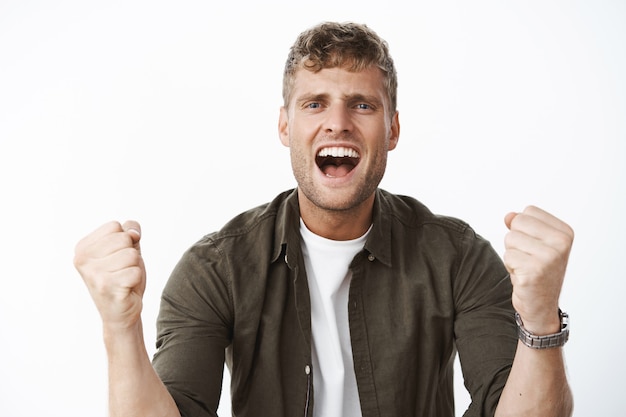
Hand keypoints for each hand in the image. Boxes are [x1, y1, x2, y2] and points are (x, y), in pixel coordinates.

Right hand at [74, 220, 145, 330]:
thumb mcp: (126, 249)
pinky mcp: (107, 287)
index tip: (116, 257)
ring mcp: (93, 273)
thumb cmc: (122, 277)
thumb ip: (129, 231)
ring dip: (134, 267)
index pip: (114, 226)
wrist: (120, 313)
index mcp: (82, 248)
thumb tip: (133, 233)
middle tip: (122, 270)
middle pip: (124, 238)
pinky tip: (126, 288)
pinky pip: (135, 271)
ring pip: (131, 255)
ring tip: (124, 279)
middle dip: (130, 254)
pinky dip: (136, 279)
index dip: (124, 240)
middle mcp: (82, 260)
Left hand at [503, 206, 573, 334]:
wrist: (540, 306)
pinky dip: (511, 267)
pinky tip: (523, 276)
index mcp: (565, 232)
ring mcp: (549, 257)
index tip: (535, 246)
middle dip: (515, 241)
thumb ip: (521, 225)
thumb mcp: (533, 243)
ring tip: (526, 267)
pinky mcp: (534, 271)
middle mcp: (561, 243)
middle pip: (517, 223)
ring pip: (510, 239)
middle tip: (528, 258)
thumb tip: (509, 216)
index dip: (523, 229)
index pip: (528, 211)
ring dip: (512, 255)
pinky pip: (508, 256)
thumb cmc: (536, 271)